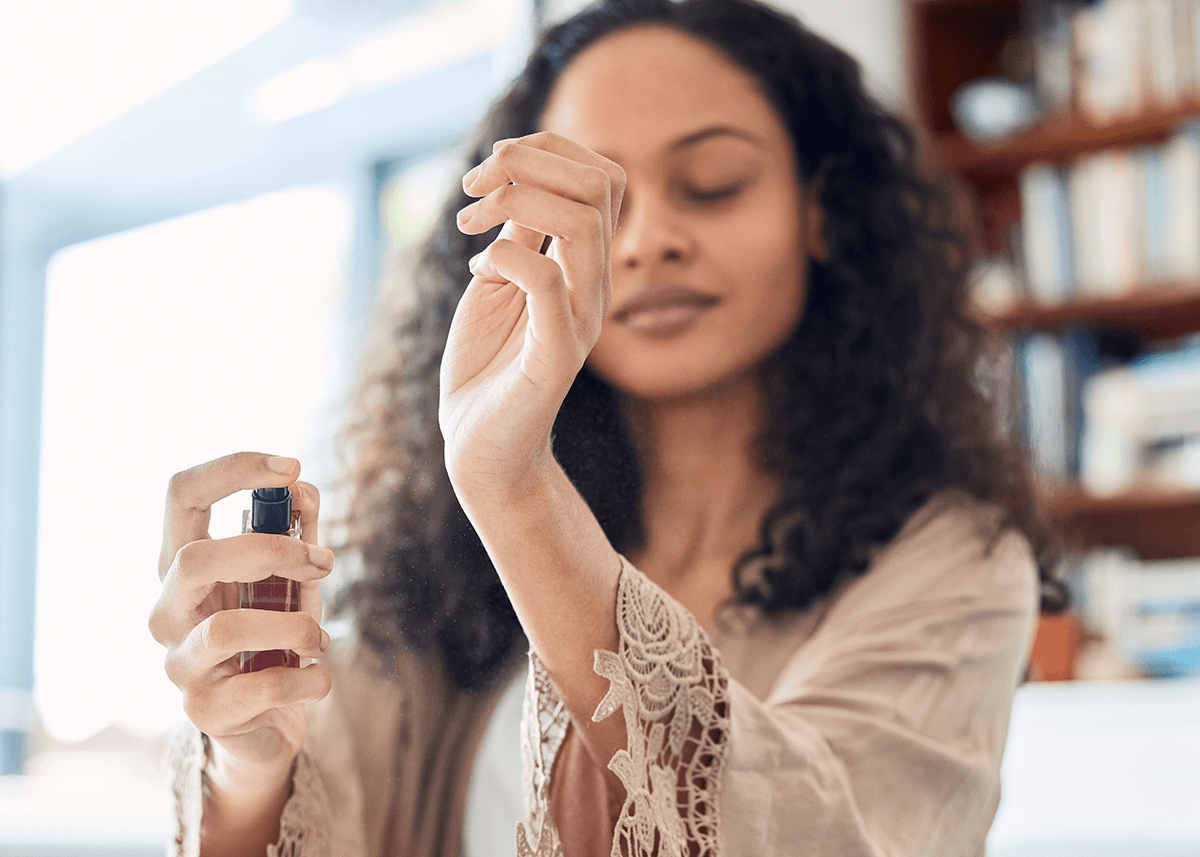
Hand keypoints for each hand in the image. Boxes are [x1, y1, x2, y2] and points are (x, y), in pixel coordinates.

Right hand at [148, 452, 333, 780]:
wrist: (267, 725)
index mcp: (184, 564)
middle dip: (272, 550)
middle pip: (194, 558)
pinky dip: (308, 678)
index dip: (233, 468)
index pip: (180, 494)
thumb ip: (299, 532)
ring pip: (227, 629)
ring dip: (296, 625)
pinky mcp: (203, 712)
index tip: (294, 468)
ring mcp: (178, 663)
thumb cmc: (277, 636)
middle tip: (324, 562)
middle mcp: (168, 610)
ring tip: (321, 639)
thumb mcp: (294, 579)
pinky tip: (318, 677)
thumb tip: (303, 491)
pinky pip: (262, 687)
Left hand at [440, 132, 624, 500]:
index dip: (548, 149)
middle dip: (530, 161)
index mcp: (583, 264)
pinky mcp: (557, 354)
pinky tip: (477, 268)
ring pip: (583, 223)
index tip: (489, 167)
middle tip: (474, 185)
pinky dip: (505, 255)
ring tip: (469, 219)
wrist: (479, 445)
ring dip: (516, 200)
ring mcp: (580, 318)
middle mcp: (594, 285)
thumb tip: (516, 177)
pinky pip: (548, 280)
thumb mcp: (498, 280)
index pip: (602, 176)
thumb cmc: (486, 363)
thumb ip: (518, 233)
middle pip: (600, 184)